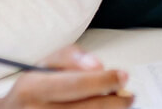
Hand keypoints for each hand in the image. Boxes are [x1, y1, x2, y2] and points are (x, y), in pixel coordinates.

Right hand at [0, 46, 131, 108]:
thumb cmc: (32, 88)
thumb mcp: (44, 65)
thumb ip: (72, 57)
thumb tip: (98, 66)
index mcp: (33, 88)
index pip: (76, 85)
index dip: (104, 81)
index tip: (123, 76)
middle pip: (89, 108)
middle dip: (115, 102)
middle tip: (128, 96)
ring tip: (116, 103)